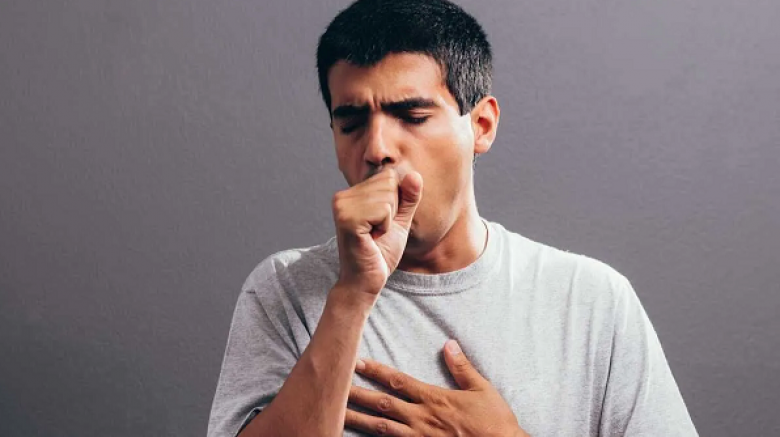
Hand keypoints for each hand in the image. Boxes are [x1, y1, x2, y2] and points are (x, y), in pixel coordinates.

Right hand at [332, 165, 422, 294]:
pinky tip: (371, 239)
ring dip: (388, 220)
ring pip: (388, 196)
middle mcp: (342, 196)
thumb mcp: (400, 221)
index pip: (389, 177)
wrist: (366, 281)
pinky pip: (383, 210)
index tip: (381, 224)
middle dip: (392, 210)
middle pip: (389, 182)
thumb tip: (415, 174)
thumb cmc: (380, 253)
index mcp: (351, 194)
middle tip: (377, 231)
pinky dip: (385, 226)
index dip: (395, 203)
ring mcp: (342, 206)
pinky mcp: (347, 219)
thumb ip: (408, 198)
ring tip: (373, 235)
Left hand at [346, 340, 528, 436]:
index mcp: (435, 399)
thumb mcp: (483, 389)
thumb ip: (462, 367)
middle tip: (332, 385)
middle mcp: (422, 419)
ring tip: (336, 414)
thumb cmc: (495, 422)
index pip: (398, 382)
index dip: (375, 371)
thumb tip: (448, 343)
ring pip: (381, 428)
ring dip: (357, 420)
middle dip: (356, 394)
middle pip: (382, 404)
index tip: (356, 361)